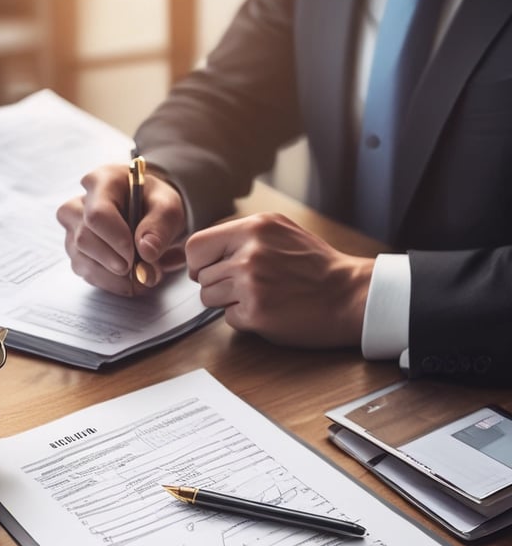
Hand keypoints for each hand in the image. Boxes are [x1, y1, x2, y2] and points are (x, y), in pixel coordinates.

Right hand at [57, 164, 187, 295]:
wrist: (146, 210)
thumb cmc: (153, 203)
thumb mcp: (168, 206)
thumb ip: (160, 225)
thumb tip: (146, 252)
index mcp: (101, 182)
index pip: (97, 214)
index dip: (116, 240)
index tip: (138, 255)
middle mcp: (79, 204)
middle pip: (84, 239)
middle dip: (116, 262)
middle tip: (146, 270)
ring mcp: (73, 230)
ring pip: (82, 260)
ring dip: (115, 276)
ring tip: (144, 275)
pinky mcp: (75, 251)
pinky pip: (86, 273)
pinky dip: (111, 282)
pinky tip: (131, 279)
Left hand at [186, 212, 374, 347]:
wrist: (349, 294)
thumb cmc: (316, 267)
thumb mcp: (280, 232)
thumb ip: (243, 236)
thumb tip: (206, 250)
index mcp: (255, 227)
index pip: (196, 245)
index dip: (198, 262)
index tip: (209, 269)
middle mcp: (250, 252)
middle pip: (201, 275)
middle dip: (217, 284)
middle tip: (245, 286)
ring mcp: (252, 283)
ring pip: (209, 298)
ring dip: (228, 302)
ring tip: (258, 296)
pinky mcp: (256, 311)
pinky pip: (228, 318)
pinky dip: (243, 318)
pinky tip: (268, 310)